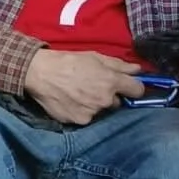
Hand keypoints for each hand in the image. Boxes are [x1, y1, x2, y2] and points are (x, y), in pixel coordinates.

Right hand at [23, 49, 144, 126]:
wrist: (40, 73)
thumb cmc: (68, 61)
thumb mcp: (94, 57)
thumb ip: (119, 65)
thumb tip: (138, 70)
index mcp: (112, 81)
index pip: (137, 90)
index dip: (132, 88)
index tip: (126, 87)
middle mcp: (105, 99)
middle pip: (117, 102)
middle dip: (109, 96)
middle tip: (93, 87)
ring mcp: (93, 112)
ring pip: (101, 111)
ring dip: (94, 105)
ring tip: (79, 94)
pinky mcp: (80, 121)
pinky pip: (87, 118)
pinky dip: (82, 111)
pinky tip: (71, 102)